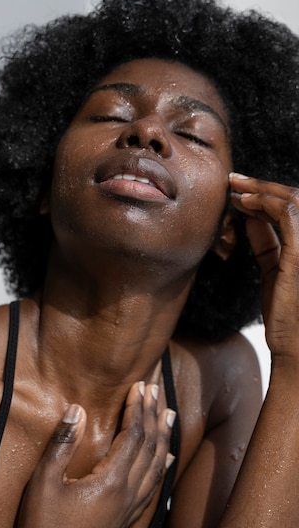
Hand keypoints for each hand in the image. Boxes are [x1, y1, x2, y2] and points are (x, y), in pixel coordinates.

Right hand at [11, 381, 175, 527]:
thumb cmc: (42, 524)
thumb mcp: (45, 480)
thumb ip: (63, 443)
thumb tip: (76, 409)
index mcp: (110, 482)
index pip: (132, 436)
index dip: (137, 408)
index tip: (139, 386)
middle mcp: (127, 494)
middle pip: (148, 447)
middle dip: (152, 416)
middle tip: (156, 391)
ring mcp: (130, 509)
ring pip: (156, 467)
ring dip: (163, 438)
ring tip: (169, 416)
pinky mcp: (127, 519)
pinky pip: (153, 488)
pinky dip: (162, 468)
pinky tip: (166, 460)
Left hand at [230, 172, 298, 358]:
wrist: (296, 348)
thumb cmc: (287, 315)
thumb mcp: (274, 271)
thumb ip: (267, 243)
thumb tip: (250, 217)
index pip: (294, 209)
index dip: (268, 195)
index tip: (241, 191)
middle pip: (295, 199)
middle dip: (263, 186)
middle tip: (234, 180)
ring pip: (292, 200)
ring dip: (260, 190)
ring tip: (235, 188)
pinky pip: (286, 214)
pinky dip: (263, 202)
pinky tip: (243, 203)